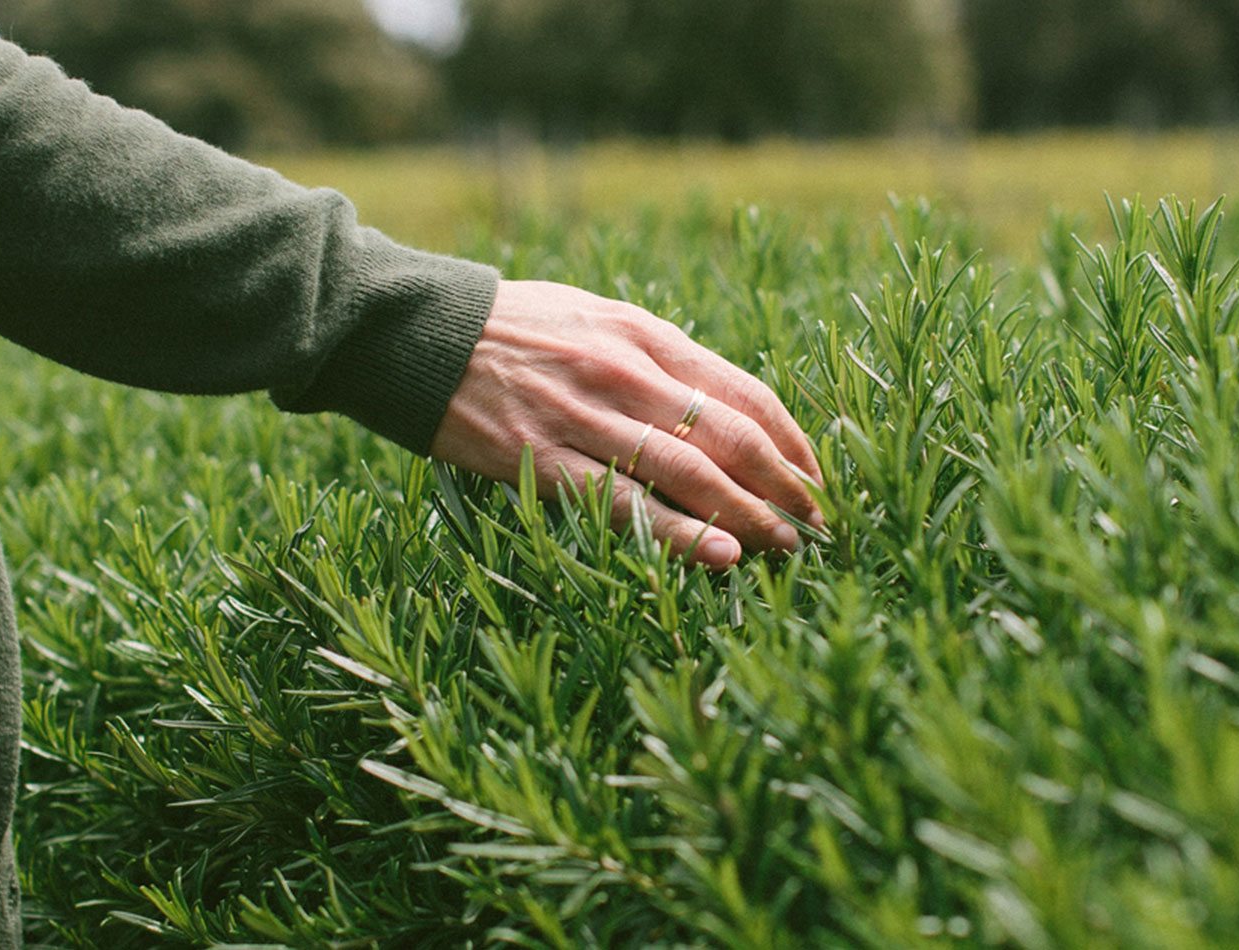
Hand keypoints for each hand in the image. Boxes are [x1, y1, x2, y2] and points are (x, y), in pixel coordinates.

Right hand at [431, 280, 822, 567]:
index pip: (744, 391)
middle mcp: (626, 372)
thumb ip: (654, 358)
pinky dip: (679, 532)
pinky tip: (720, 555)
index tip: (817, 476)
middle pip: (731, 435)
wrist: (419, 334)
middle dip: (784, 485)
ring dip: (748, 514)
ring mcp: (586, 417)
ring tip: (786, 547)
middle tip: (818, 524)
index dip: (792, 440)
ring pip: (689, 473)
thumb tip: (718, 407)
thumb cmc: (512, 328)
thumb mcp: (595, 317)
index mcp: (645, 335)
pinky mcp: (544, 458)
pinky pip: (624, 504)